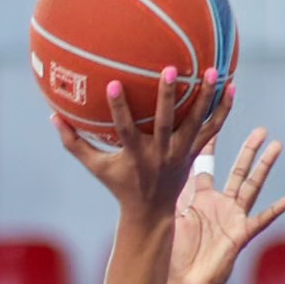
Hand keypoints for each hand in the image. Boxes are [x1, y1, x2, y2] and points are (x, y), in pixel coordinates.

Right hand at [53, 69, 234, 220]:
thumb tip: (53, 116)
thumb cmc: (120, 185)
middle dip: (168, 97)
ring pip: (197, 123)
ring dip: (206, 98)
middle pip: (167, 123)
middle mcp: (161, 154)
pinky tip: (232, 87)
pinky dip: (223, 110)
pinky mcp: (195, 153)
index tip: (114, 84)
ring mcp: (181, 154)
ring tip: (214, 72)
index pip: (126, 130)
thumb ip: (74, 143)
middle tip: (171, 69)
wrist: (151, 214)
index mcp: (136, 156)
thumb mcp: (96, 168)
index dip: (119, 109)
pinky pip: (213, 130)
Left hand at [169, 129, 284, 283]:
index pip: (208, 167)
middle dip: (249, 150)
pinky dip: (276, 210)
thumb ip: (172, 193)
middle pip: (238, 171)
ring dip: (265, 167)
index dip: (211, 146)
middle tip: (261, 130)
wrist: (183, 282)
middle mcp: (221, 205)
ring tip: (277, 146)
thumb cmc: (174, 254)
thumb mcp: (171, 215)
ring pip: (252, 187)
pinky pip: (261, 220)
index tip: (214, 123)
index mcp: (201, 199)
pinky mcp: (241, 235)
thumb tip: (157, 168)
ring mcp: (234, 219)